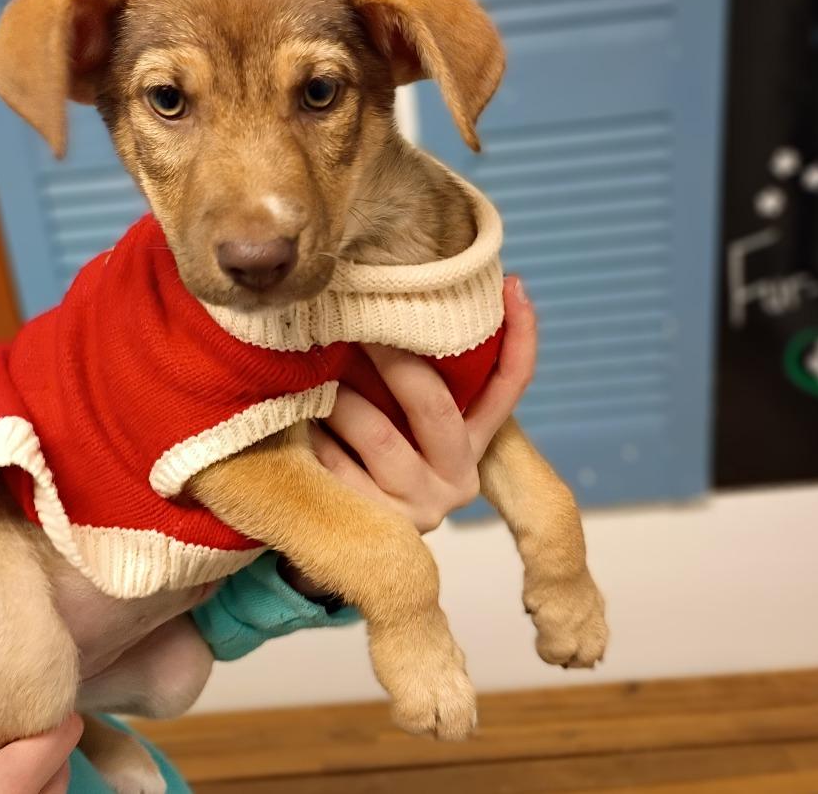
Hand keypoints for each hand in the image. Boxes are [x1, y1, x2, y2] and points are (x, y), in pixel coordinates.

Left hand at [311, 275, 535, 533]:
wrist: (340, 531)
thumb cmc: (373, 452)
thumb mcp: (408, 417)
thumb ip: (424, 374)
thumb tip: (411, 295)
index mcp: (476, 444)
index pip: (510, 386)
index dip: (521, 335)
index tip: (513, 284)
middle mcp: (457, 479)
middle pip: (434, 406)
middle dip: (393, 359)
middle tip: (356, 323)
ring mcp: (418, 507)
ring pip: (376, 434)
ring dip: (339, 397)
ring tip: (310, 371)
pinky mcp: (373, 525)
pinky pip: (334, 463)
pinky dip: (312, 433)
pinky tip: (295, 417)